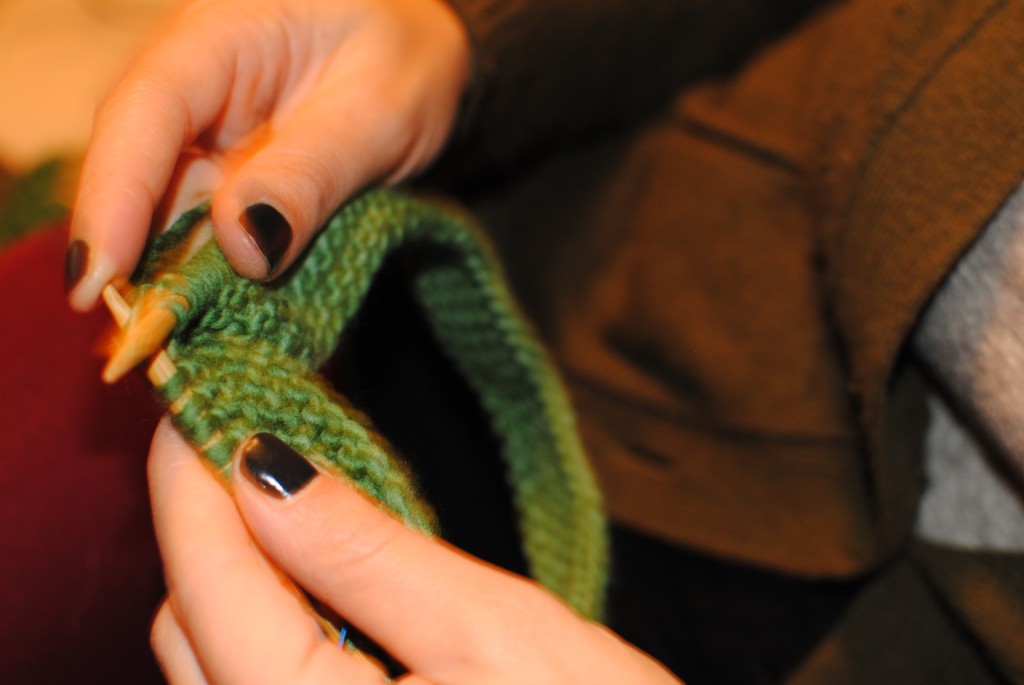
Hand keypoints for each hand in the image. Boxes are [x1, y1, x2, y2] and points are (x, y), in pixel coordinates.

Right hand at [68, 0, 469, 309]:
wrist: (424, 50)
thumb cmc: (406, 54)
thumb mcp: (377, 109)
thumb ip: (311, 172)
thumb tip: (244, 247)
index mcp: (220, 36)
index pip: (145, 113)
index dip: (111, 198)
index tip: (98, 280)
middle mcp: (193, 88)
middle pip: (139, 175)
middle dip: (132, 262)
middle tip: (137, 348)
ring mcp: (205, 135)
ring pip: (166, 214)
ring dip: (168, 282)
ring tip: (167, 353)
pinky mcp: (225, 174)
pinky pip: (203, 230)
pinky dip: (204, 278)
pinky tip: (198, 328)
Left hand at [147, 418, 681, 683]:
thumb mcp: (494, 633)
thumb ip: (365, 555)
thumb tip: (264, 465)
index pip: (208, 588)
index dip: (189, 483)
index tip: (198, 401)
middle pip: (191, 627)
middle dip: (208, 521)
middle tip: (248, 429)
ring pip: (211, 661)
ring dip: (235, 568)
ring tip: (283, 492)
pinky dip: (265, 620)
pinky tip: (314, 576)